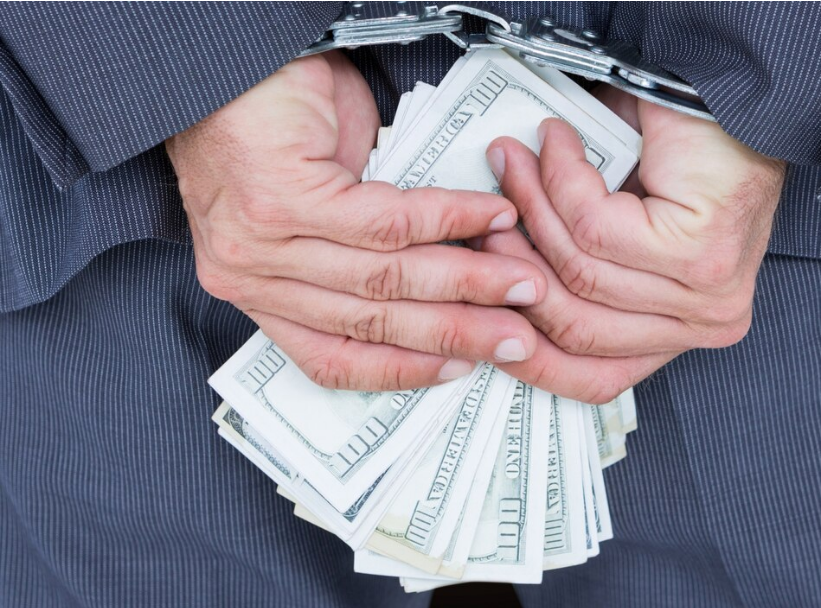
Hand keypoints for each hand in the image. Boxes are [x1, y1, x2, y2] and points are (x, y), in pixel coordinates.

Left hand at [166, 52, 546, 390]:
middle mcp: (252, 277)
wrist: (229, 61)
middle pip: (372, 322)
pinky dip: (451, 219)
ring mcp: (264, 242)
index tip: (458, 369)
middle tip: (513, 338)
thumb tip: (439, 282)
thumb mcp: (313, 210)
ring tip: (519, 281)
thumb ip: (360, 255)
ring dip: (467, 282)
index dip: (402, 370)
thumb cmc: (267, 127)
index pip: (330, 357)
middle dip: (455, 333)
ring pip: (386, 278)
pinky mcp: (286, 199)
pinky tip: (490, 215)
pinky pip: (389, 223)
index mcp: (256, 290)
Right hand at [479, 88, 784, 402]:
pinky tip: (558, 142)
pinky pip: (595, 229)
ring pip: (579, 271)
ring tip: (513, 161)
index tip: (483, 311)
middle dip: (514, 268)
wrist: (733, 93)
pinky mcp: (699, 253)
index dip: (530, 355)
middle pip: (576, 327)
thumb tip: (492, 274)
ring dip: (533, 207)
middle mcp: (701, 324)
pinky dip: (562, 181)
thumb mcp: (614, 228)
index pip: (596, 377)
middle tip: (486, 217)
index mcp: (680, 330)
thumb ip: (567, 264)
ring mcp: (706, 294)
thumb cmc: (679, 152)